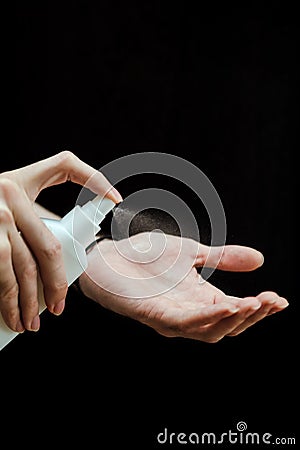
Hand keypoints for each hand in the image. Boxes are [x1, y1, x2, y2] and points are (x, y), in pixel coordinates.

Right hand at [0, 151, 121, 332]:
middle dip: (56, 283)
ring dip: (29, 302)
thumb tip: (79, 224)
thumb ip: (38, 198)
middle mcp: (9, 197)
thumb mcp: (10, 188)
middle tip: (58, 306)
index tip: (115, 198)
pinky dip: (7, 301)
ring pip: (23, 268)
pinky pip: (1, 276)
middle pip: (47, 248)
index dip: (94, 179)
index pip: (65, 167)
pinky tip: (12, 315)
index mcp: (22, 181)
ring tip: (32, 323)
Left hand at [79, 232, 287, 342]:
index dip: (259, 308)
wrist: (110, 252)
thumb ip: (223, 257)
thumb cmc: (147, 255)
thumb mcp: (193, 252)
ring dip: (233, 320)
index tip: (281, 300)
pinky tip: (224, 308)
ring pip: (209, 330)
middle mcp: (189, 313)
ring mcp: (172, 317)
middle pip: (228, 326)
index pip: (236, 311)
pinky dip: (206, 318)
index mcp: (201, 299)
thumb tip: (260, 260)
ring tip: (254, 305)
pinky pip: (184, 322)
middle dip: (252, 316)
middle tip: (271, 301)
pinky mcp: (153, 314)